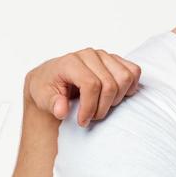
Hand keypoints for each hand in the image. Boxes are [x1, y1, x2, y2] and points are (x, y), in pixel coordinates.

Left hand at [25, 49, 140, 125]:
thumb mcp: (41, 98)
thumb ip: (52, 104)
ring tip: (101, 106)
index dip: (90, 107)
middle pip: (110, 85)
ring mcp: (104, 56)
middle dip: (102, 107)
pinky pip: (133, 71)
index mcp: (70, 62)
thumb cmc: (47, 87)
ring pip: (125, 78)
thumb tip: (61, 109)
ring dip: (116, 98)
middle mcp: (89, 55)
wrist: (51, 78)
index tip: (82, 121)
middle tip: (91, 116)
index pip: (91, 84)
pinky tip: (114, 97)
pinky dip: (129, 87)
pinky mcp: (114, 60)